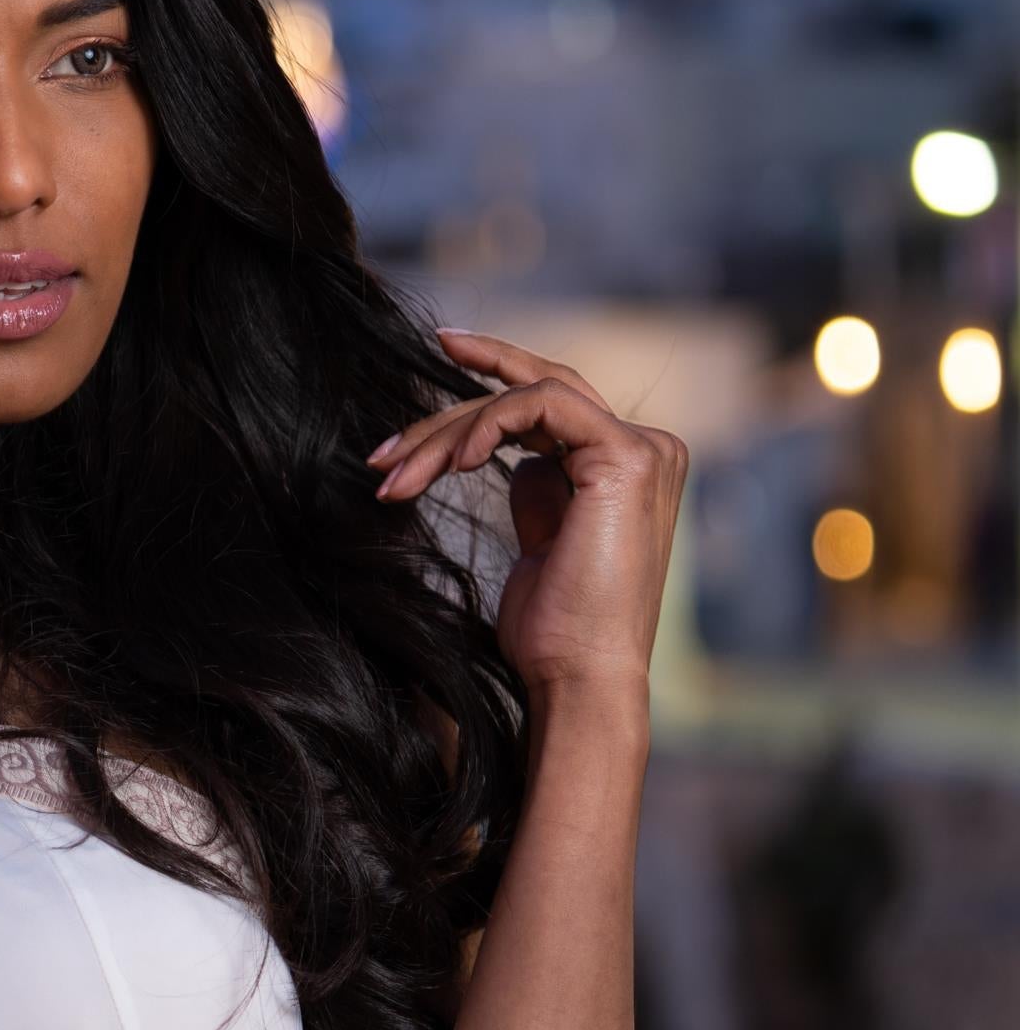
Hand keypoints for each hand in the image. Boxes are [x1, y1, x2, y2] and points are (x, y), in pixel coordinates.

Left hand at [366, 328, 689, 698]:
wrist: (577, 676)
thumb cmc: (554, 630)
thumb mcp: (541, 547)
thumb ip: (538, 494)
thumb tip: (512, 461)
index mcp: (625, 468)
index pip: (549, 400)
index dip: (493, 372)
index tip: (438, 353)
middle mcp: (645, 450)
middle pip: (531, 394)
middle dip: (446, 415)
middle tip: (383, 453)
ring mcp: (644, 450)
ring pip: (528, 395)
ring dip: (449, 432)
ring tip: (399, 477)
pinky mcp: (630, 458)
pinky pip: (544, 404)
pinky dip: (488, 425)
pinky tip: (453, 464)